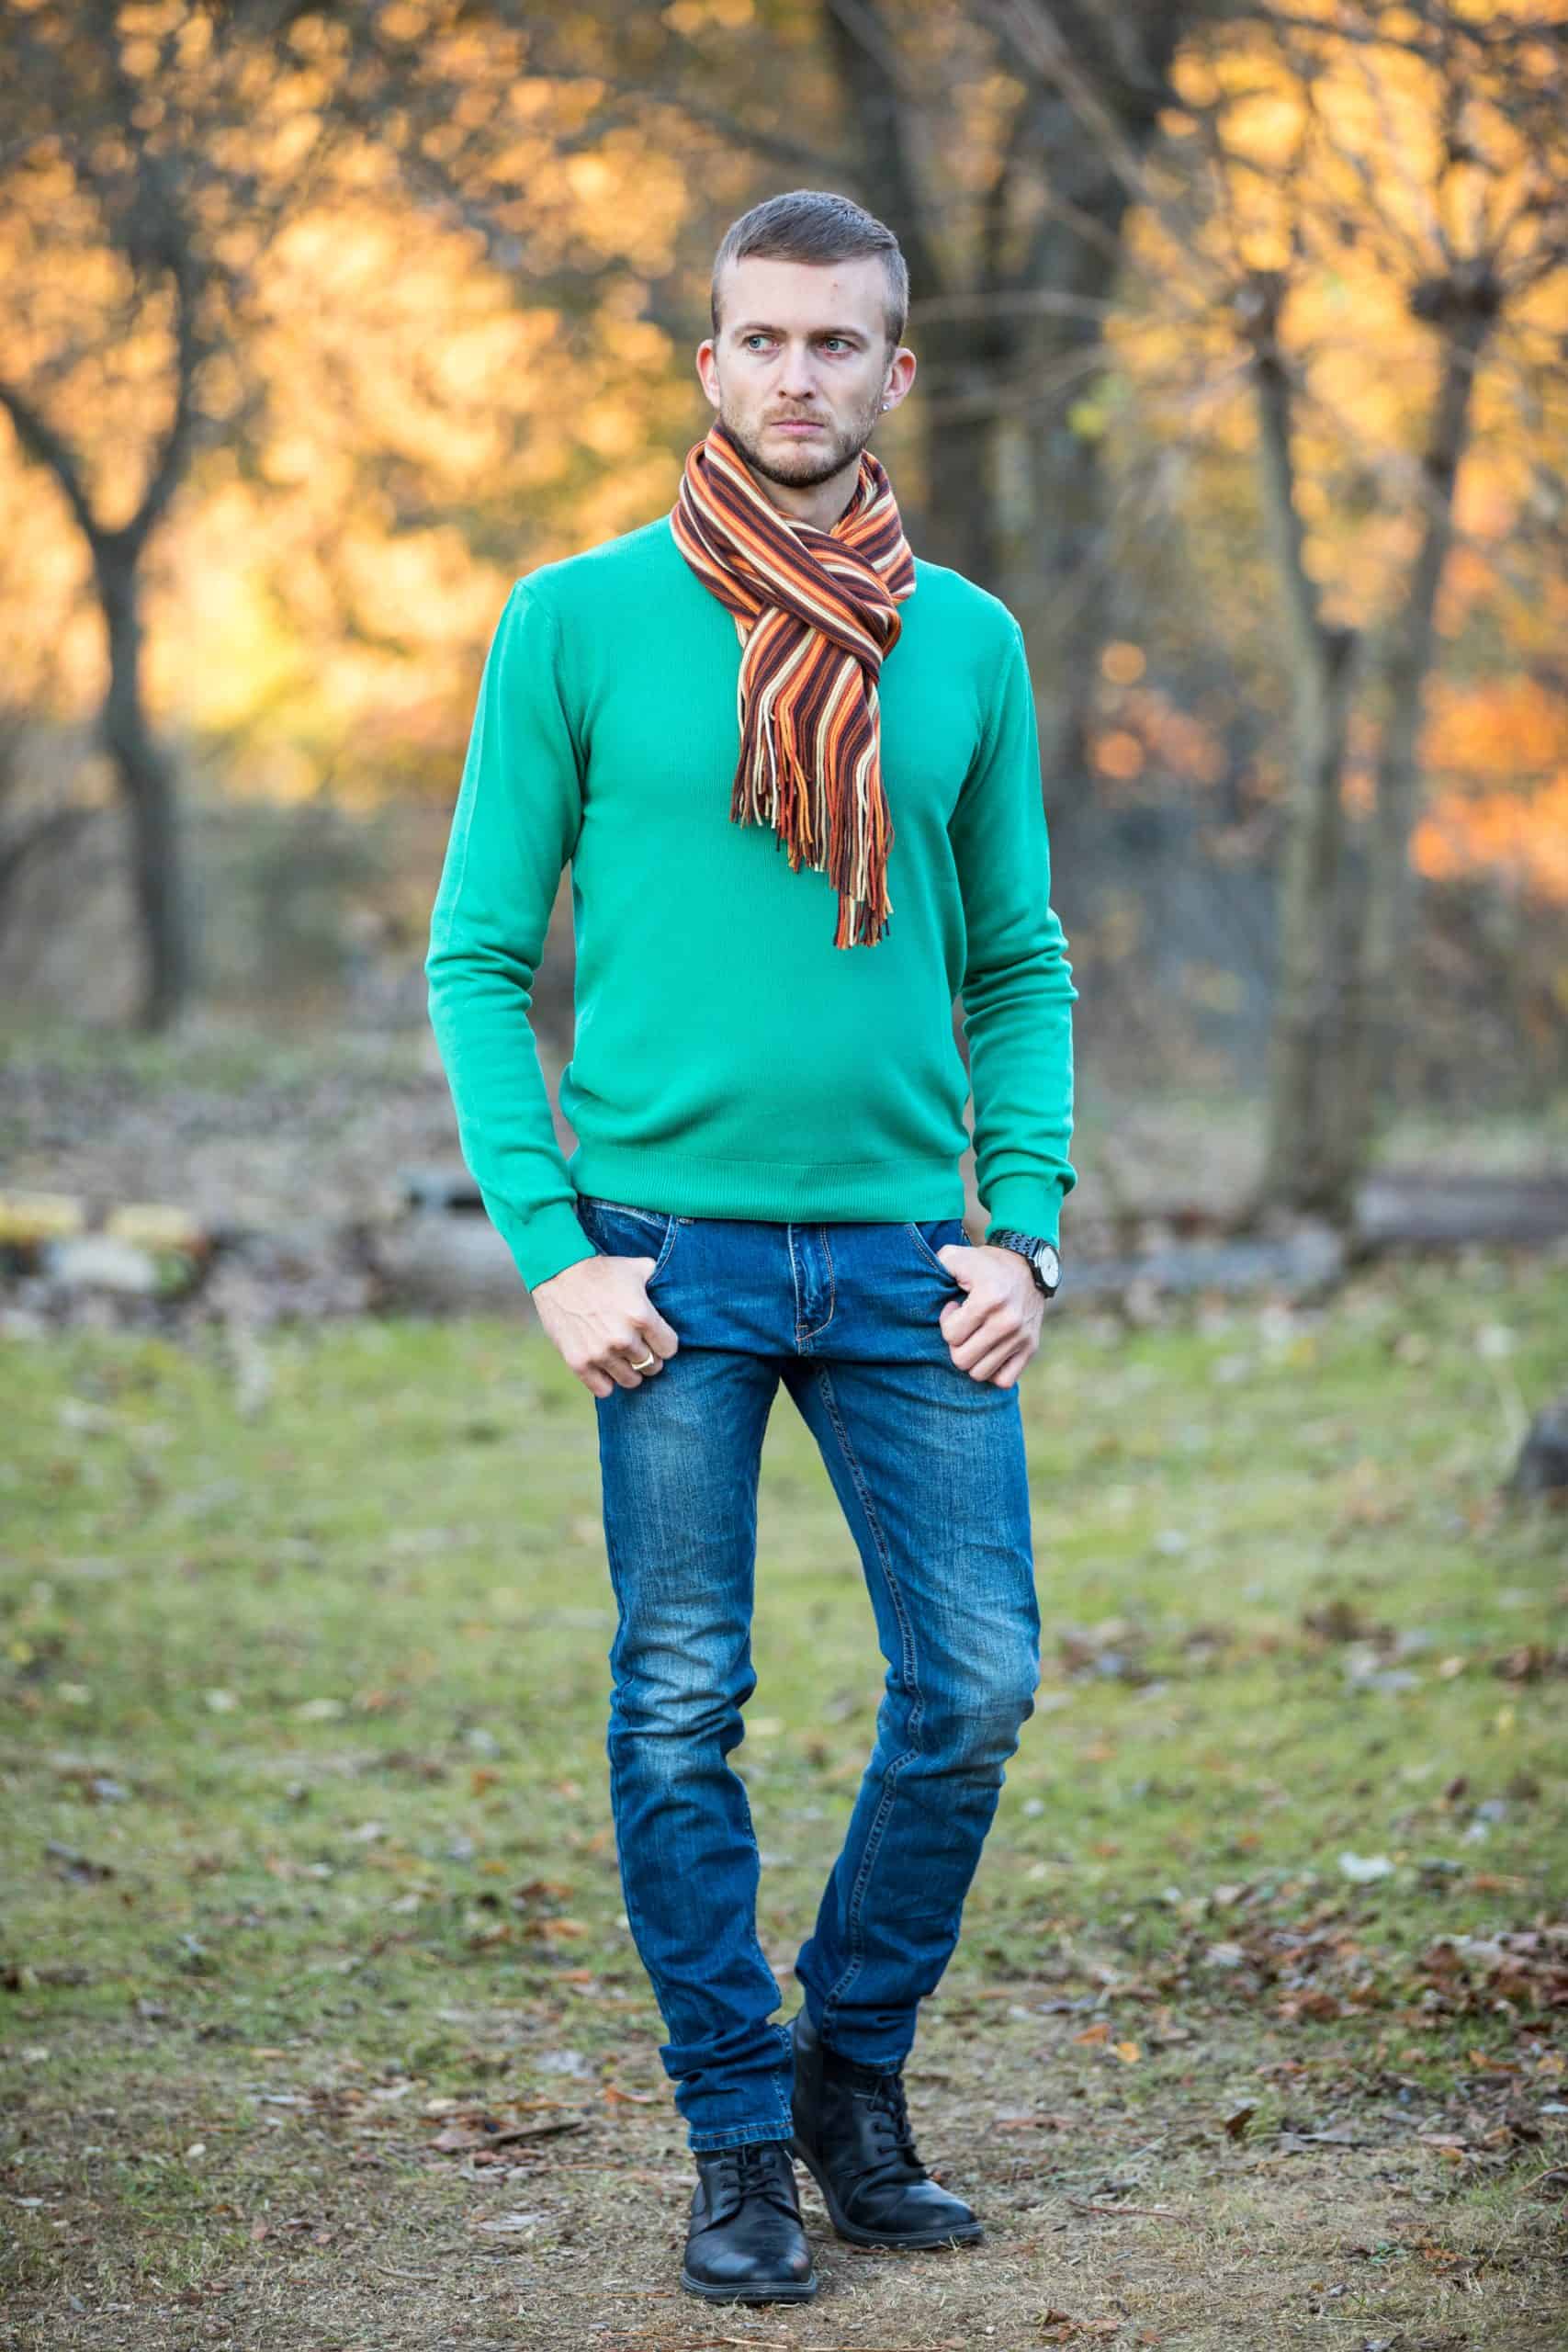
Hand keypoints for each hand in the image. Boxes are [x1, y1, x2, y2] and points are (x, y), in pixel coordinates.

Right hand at [531, 1253, 678, 1397]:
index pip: (669, 1349)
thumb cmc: (602, 1270)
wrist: (558, 1273)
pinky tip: (605, 1368)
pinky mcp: (579, 1363)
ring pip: (631, 1381)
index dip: (664, 1343)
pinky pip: (604, 1390)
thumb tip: (675, 1288)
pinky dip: (606, 1382)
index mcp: (642, 1317)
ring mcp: (600, 1353)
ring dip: (629, 1371)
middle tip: (637, 1346)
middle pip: (652, 1366)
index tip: (655, 1338)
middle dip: (648, 1356)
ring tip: (623, 1358)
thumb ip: (660, 1281)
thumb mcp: (637, 1268)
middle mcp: (623, 1339)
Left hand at [935, 1243, 1046, 1387]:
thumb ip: (936, 1266)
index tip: (955, 1308)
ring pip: (980, 1374)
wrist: (1028, 1266)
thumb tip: (921, 1286)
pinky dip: (993, 1372)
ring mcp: (1021, 1338)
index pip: (951, 1335)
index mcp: (989, 1299)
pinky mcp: (1030, 1348)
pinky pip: (1004, 1381)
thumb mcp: (957, 1255)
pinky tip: (988, 1352)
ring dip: (973, 1358)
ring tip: (976, 1337)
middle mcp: (1008, 1322)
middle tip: (964, 1326)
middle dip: (957, 1344)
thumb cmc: (985, 1264)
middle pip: (963, 1360)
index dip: (947, 1321)